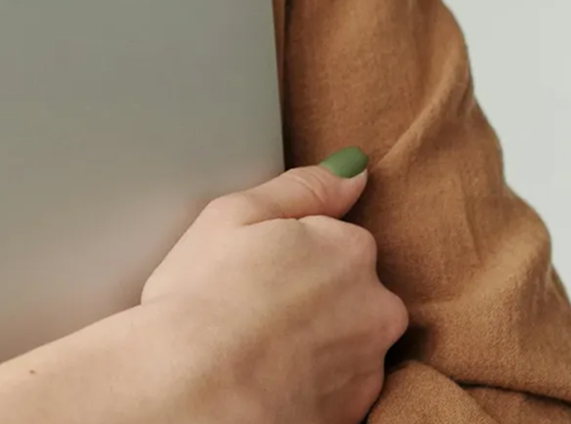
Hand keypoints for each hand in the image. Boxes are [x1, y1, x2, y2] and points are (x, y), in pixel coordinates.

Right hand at [0, 152, 408, 423]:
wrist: (194, 394)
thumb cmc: (202, 303)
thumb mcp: (234, 215)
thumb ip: (303, 186)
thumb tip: (354, 171)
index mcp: (349, 249)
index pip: (339, 244)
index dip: (292, 260)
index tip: (255, 276)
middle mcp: (375, 308)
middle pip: (353, 296)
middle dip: (316, 304)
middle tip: (254, 316)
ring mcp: (368, 366)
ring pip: (348, 346)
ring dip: (316, 347)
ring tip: (257, 354)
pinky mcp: (354, 414)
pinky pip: (337, 390)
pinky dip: (311, 387)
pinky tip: (268, 383)